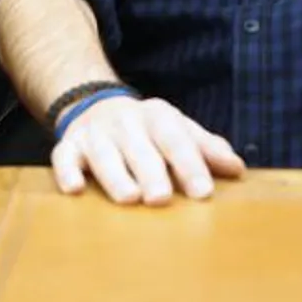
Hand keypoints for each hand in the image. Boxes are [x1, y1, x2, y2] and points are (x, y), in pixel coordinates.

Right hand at [52, 95, 245, 203]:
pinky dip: (67, 171)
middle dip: (151, 172)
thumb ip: (206, 148)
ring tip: (129, 198)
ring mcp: (95, 132)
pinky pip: (64, 156)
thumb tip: (237, 169)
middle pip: (140, 147)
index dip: (190, 165)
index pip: (176, 139)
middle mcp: (124, 121)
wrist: (94, 104)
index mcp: (157, 116)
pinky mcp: (69, 145)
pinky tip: (74, 189)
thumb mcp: (177, 129)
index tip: (203, 191)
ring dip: (115, 175)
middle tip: (162, 198)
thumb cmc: (147, 129)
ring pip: (104, 153)